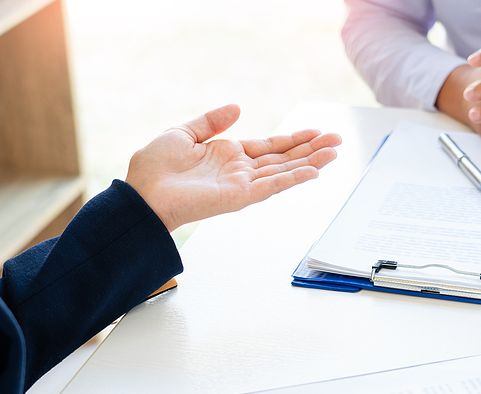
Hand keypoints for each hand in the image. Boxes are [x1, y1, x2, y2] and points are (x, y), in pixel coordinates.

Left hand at [125, 104, 341, 231]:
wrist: (143, 192)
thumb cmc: (155, 168)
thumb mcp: (184, 132)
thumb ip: (212, 121)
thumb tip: (237, 107)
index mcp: (229, 155)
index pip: (270, 146)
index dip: (293, 138)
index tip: (317, 131)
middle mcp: (240, 171)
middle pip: (283, 159)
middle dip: (311, 149)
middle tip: (337, 140)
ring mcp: (241, 185)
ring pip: (283, 172)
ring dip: (310, 163)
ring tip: (334, 152)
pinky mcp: (238, 197)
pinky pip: (270, 187)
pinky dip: (291, 180)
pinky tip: (312, 172)